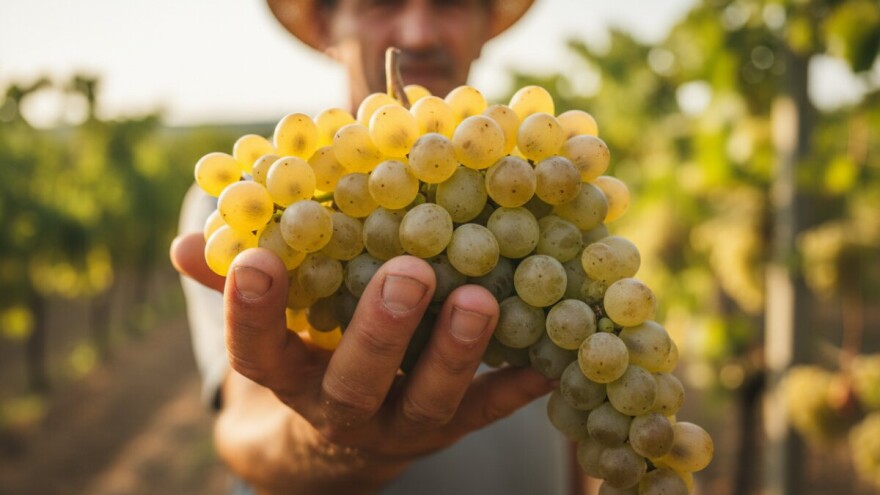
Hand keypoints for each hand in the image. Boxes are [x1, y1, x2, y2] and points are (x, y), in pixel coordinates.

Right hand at [171, 233, 553, 484]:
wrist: (335, 448)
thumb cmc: (303, 358)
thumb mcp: (268, 329)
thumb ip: (236, 285)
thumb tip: (185, 242)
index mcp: (288, 376)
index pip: (257, 349)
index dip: (252, 311)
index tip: (259, 258)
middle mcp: (340, 409)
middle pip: (354, 383)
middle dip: (380, 330)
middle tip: (410, 272)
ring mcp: (398, 427)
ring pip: (426, 403)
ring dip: (452, 354)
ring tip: (480, 299)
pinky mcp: (447, 431)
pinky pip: (482, 413)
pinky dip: (513, 387)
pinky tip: (543, 360)